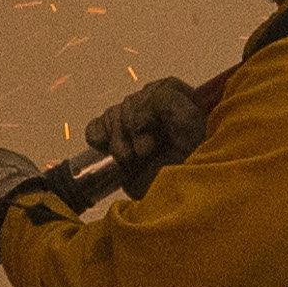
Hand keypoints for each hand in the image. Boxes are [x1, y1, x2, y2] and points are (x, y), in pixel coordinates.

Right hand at [80, 76, 207, 176]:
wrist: (177, 196)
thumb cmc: (191, 161)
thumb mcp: (189, 122)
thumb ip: (165, 101)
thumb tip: (132, 119)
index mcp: (179, 102)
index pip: (156, 90)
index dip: (148, 108)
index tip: (154, 132)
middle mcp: (155, 112)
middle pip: (130, 103)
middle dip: (133, 129)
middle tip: (145, 152)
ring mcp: (134, 128)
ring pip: (112, 115)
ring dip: (118, 140)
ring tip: (130, 159)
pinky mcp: (116, 144)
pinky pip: (95, 127)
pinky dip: (96, 135)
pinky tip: (102, 145)